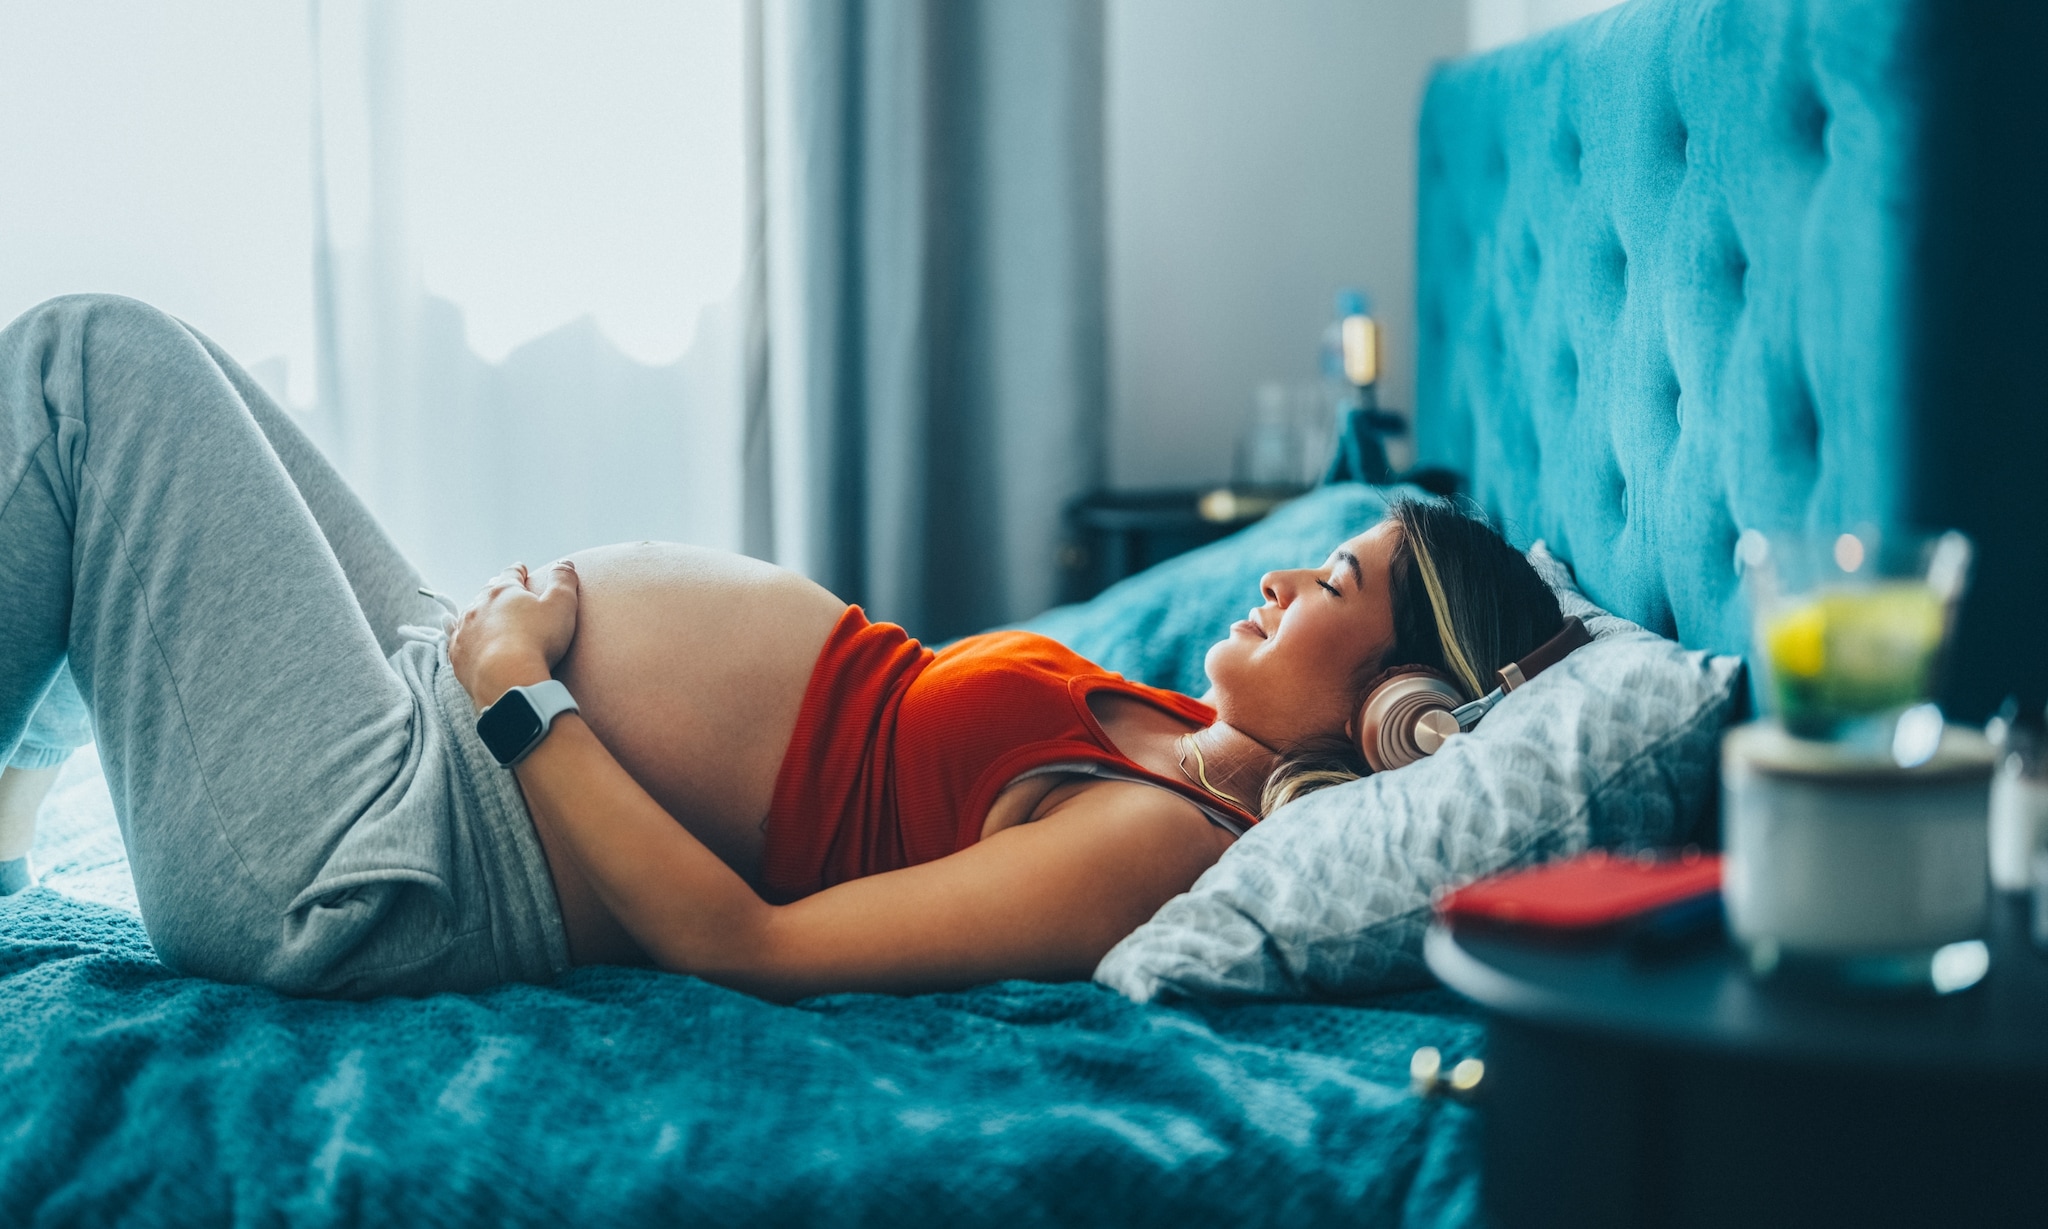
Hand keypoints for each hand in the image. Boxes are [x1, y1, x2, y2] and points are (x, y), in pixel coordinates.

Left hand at [448, 560, 580, 708]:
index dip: (518, 571)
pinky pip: (457, 640)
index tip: (521, 569)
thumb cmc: (538, 641)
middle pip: (488, 592)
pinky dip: (464, 636)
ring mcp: (465, 630)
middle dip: (496, 590)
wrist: (507, 678)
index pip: (511, 574)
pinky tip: (467, 639)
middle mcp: (479, 606)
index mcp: (503, 591)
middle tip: (502, 589)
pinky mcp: (457, 654)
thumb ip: (564, 581)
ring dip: (479, 612)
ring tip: (485, 614)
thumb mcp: (561, 605)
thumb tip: (565, 562)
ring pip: (470, 614)